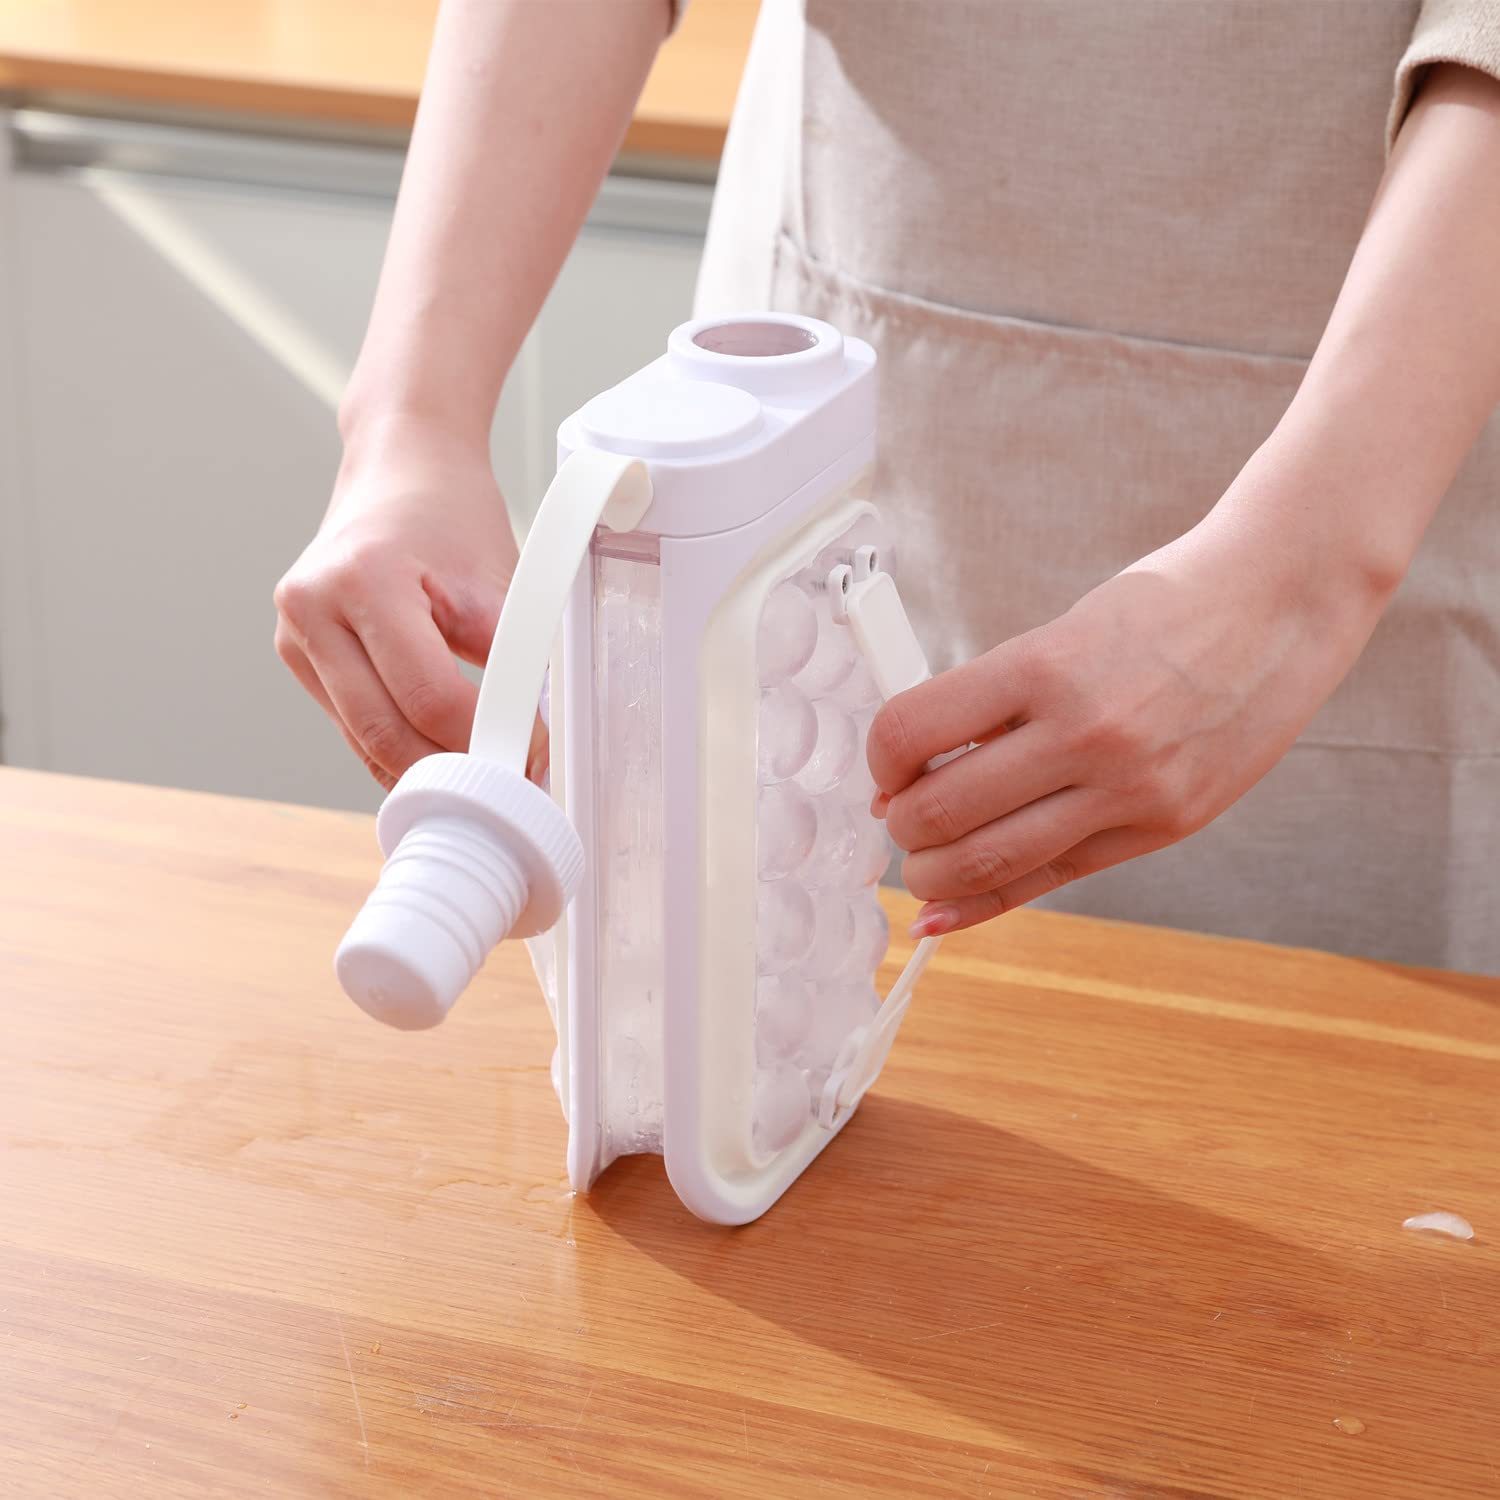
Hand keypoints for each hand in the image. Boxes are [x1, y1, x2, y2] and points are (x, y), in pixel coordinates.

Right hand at [274, 415, 517, 789]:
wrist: (401, 468)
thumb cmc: (451, 516)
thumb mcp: (497, 584)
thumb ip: (511, 663)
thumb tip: (528, 746)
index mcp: (362, 580)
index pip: (428, 697)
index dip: (484, 739)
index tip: (530, 754)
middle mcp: (312, 608)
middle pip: (385, 732)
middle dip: (452, 771)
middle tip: (510, 785)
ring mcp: (294, 635)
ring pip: (363, 741)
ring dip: (425, 769)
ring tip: (484, 775)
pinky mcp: (296, 656)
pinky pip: (352, 726)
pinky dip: (399, 747)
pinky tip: (443, 754)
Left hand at [869, 510, 1387, 936]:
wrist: (1280, 609)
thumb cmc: (1164, 609)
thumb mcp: (1062, 632)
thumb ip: (993, 699)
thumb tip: (915, 769)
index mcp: (1045, 665)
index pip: (911, 731)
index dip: (878, 760)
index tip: (885, 768)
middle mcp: (1084, 732)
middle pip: (941, 811)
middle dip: (902, 826)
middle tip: (901, 820)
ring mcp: (1127, 789)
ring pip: (989, 860)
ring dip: (932, 874)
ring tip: (923, 864)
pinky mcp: (1161, 827)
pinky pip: (1050, 880)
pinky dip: (984, 904)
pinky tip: (943, 918)